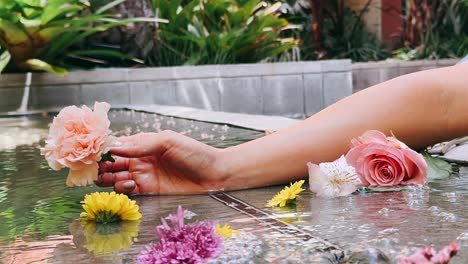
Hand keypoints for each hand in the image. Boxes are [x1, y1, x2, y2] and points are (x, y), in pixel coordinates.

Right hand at [95, 131, 225, 194]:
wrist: (213, 175)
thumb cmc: (194, 153)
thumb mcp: (167, 141)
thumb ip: (140, 145)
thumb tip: (114, 147)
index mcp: (142, 144)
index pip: (116, 146)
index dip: (102, 150)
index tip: (91, 153)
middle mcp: (139, 160)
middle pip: (111, 164)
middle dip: (100, 167)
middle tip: (96, 169)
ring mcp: (143, 176)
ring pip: (115, 179)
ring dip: (109, 179)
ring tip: (115, 177)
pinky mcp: (149, 191)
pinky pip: (128, 192)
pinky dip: (123, 189)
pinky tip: (130, 185)